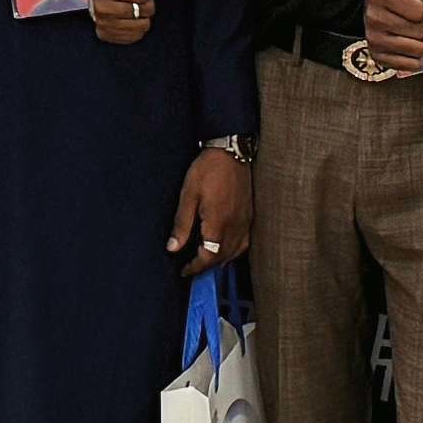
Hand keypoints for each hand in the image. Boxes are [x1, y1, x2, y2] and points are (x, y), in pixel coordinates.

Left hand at [166, 140, 250, 270]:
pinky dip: (233, 251)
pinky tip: (225, 247)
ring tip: (205, 260)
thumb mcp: (188, 195)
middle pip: (222, 258)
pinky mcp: (249, 216)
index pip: (208, 257)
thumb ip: (182, 224)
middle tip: (191, 268)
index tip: (184, 271)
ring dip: (220, 261)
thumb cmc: (208, 170)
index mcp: (218, 224)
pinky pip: (244, 242)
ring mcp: (244, 222)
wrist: (231, 151)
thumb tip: (173, 248)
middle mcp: (235, 227)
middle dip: (206, 267)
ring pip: (234, 252)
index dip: (195, 268)